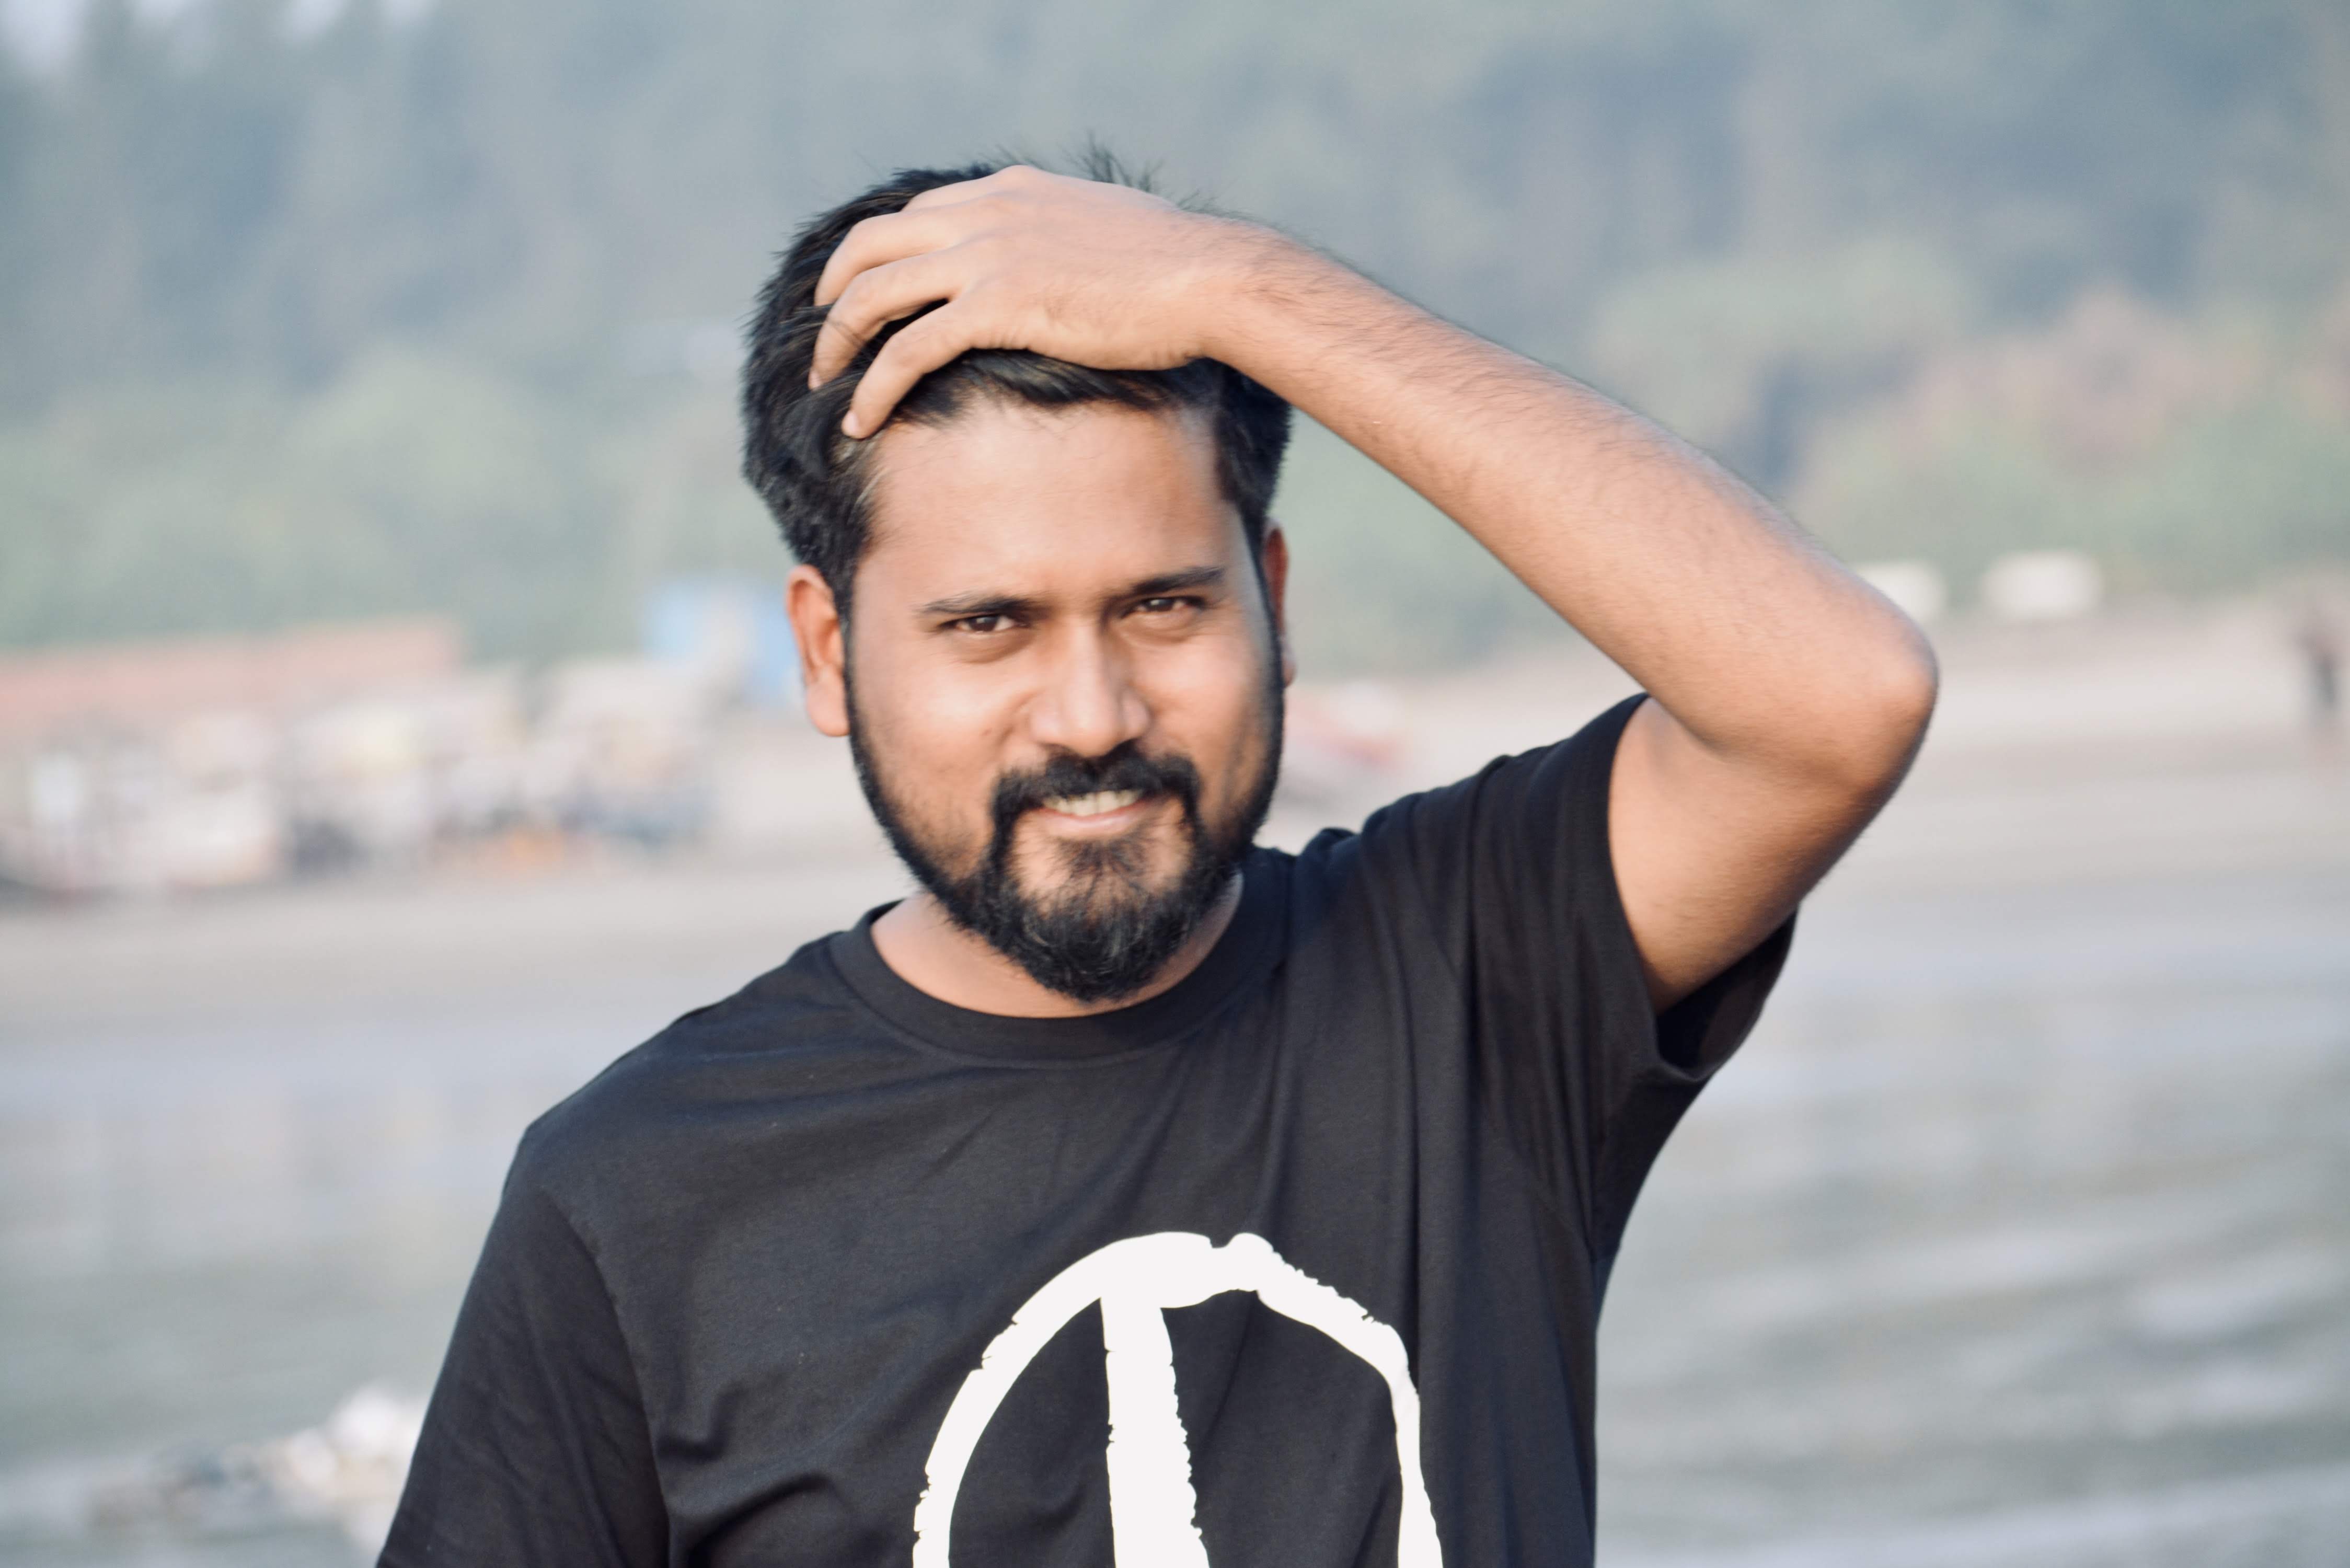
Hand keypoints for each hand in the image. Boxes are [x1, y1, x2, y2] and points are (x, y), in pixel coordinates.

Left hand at [808, 165, 1261, 436]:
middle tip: (824, 339)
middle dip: (835, 292)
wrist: (1211, 278)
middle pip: (873, 243)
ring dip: (839, 342)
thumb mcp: (1112, 229)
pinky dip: (874, 385)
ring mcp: (988, 255)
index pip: (918, 214)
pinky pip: (908, 347)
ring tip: (824, 384)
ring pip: (875, 293)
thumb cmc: (1183, 267)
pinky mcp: (997, 305)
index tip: (865, 294)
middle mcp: (987, 213)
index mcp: (1012, 192)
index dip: (879, 255)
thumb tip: (1074, 262)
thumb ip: (1071, 236)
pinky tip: (862, 419)